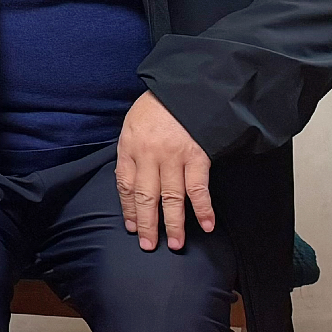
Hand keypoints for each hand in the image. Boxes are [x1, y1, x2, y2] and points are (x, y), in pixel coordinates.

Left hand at [116, 91, 214, 251]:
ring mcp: (174, 157)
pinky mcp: (197, 156)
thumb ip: (131, 152)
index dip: (129, 210)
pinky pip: (199, 188)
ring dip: (174, 224)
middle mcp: (149, 155)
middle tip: (149, 245)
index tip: (132, 227)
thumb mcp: (132, 125)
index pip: (125, 186)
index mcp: (129, 147)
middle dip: (147, 224)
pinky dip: (204, 209)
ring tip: (174, 244)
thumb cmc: (157, 106)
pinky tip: (206, 225)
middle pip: (146, 197)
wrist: (185, 86)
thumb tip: (131, 181)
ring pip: (172, 198)